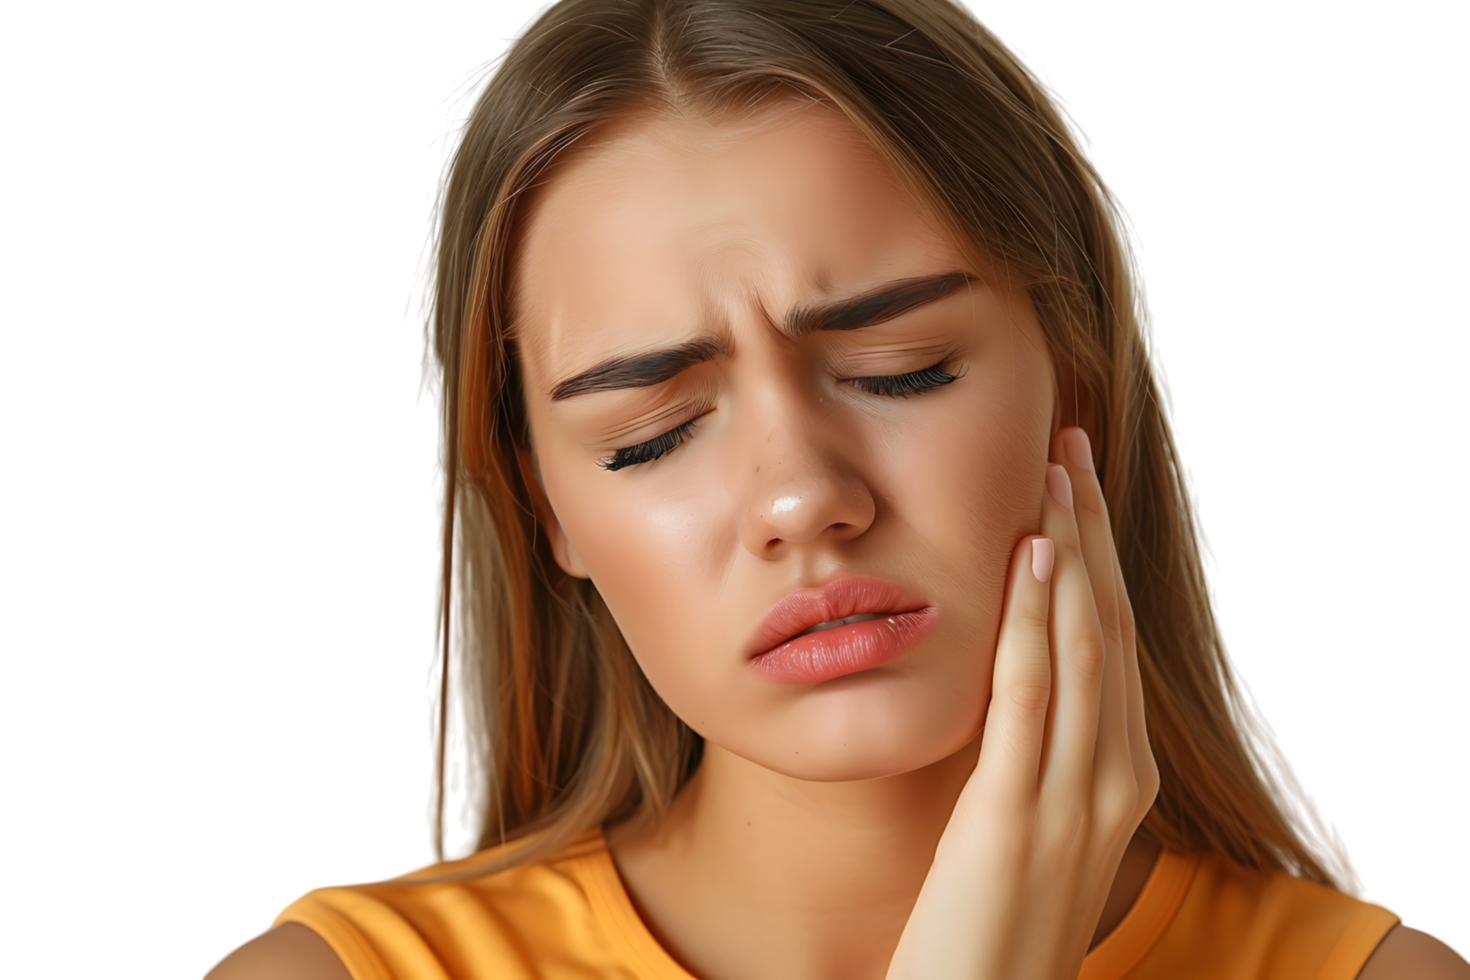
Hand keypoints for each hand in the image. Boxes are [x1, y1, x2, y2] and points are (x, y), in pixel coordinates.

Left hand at [885, 427, 1159, 979]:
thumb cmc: (996, 927)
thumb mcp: (1032, 830)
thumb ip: (1034, 760)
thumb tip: (1010, 687)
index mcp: (1119, 778)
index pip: (1112, 644)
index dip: (1098, 559)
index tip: (1074, 489)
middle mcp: (1114, 778)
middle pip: (1107, 626)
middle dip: (1090, 531)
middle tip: (1068, 448)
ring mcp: (1074, 797)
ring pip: (1081, 645)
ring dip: (1069, 550)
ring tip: (1053, 473)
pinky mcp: (1017, 814)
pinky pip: (1032, 694)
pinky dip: (1034, 617)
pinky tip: (1027, 557)